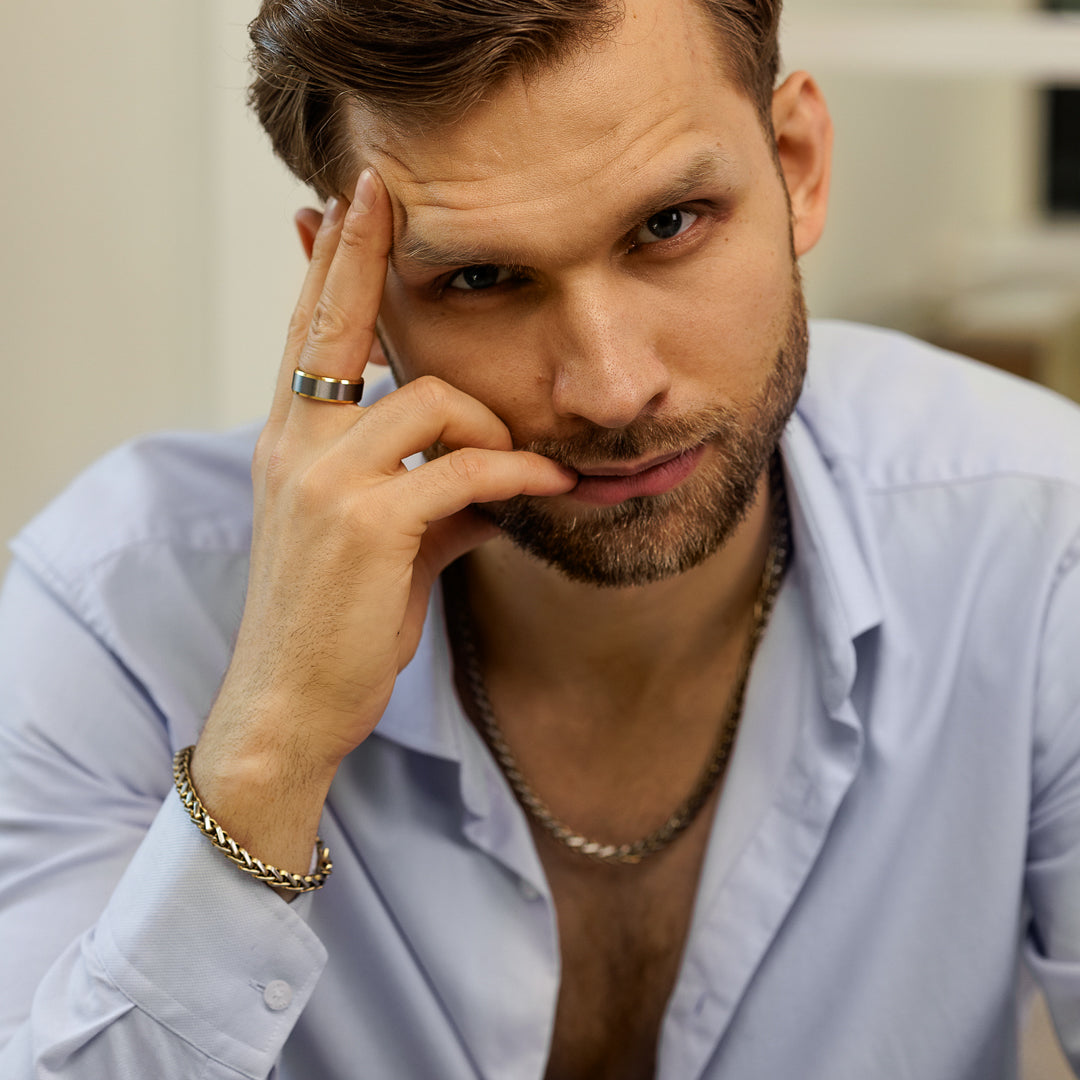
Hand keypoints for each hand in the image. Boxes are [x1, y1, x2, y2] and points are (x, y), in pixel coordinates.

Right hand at [190, 169, 574, 871]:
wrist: (291, 705)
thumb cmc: (339, 621)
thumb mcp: (388, 542)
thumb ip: (437, 492)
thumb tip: (501, 473)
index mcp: (292, 444)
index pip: (308, 334)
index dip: (329, 265)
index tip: (348, 203)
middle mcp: (295, 446)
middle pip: (335, 324)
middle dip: (361, 252)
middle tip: (382, 192)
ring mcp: (324, 480)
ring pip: (433, 400)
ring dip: (494, 429)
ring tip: (524, 469)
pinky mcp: (366, 522)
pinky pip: (465, 468)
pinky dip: (517, 476)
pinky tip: (551, 489)